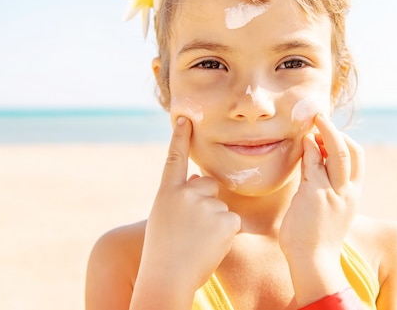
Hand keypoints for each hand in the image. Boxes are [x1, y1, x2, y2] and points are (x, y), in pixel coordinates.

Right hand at [137, 117, 240, 293]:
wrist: (166, 278)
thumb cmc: (163, 252)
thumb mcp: (164, 218)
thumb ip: (179, 197)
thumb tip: (196, 177)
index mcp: (167, 193)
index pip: (175, 158)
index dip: (180, 137)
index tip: (185, 118)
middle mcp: (185, 193)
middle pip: (208, 185)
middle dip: (206, 202)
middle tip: (192, 231)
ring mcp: (205, 205)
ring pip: (221, 207)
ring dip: (215, 223)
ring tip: (197, 243)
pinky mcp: (225, 220)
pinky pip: (232, 222)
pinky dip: (226, 235)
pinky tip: (210, 247)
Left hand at [279, 114, 364, 302]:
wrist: (313, 261)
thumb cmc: (316, 238)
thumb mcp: (330, 211)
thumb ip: (327, 190)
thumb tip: (316, 169)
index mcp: (353, 195)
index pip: (357, 160)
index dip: (345, 141)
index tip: (329, 133)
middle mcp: (347, 191)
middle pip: (350, 151)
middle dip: (335, 130)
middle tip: (321, 118)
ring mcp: (332, 192)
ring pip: (336, 152)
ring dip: (324, 132)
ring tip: (313, 122)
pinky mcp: (314, 194)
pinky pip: (313, 163)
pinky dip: (309, 148)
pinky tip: (303, 141)